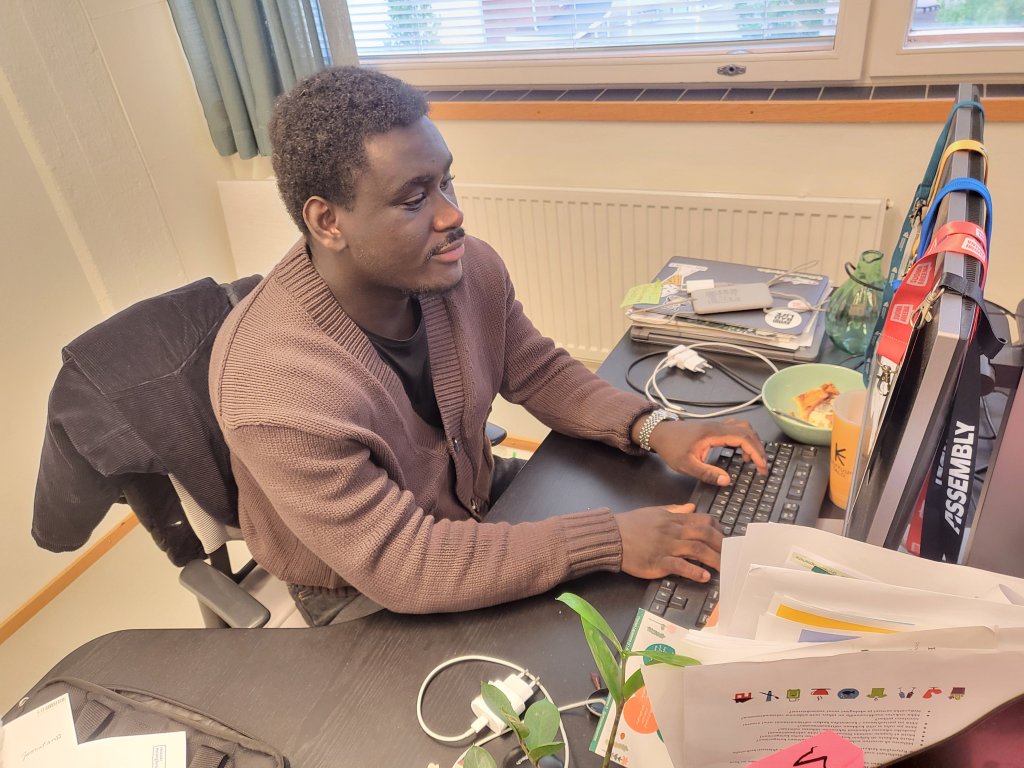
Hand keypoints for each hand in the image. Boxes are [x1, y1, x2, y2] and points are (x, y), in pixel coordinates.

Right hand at [615, 504, 722, 581]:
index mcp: (674, 519)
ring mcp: (667, 546)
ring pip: (697, 550)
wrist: (612, 536)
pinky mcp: (659, 561)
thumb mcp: (655, 512)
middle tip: (732, 555)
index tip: (726, 538)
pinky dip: (694, 571)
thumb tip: (691, 507)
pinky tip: (704, 577)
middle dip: (722, 545)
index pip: (703, 520)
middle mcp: (673, 531)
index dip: (718, 529)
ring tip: (725, 568)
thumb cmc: (631, 525)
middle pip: (705, 535)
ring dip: (714, 559)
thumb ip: (675, 510)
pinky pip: (680, 566)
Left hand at [643, 417, 766, 485]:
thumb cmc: (670, 448)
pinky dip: (743, 439)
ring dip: (752, 442)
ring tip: (751, 461)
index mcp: (713, 433)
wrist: (658, 432)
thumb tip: (727, 481)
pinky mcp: (713, 428)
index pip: (744, 439)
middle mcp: (718, 426)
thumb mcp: (686, 465)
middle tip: (761, 467)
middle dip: (758, 448)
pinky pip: (735, 429)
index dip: (756, 453)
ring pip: (743, 428)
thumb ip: (707, 473)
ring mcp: (716, 425)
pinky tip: (740, 453)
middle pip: (748, 431)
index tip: (762, 467)